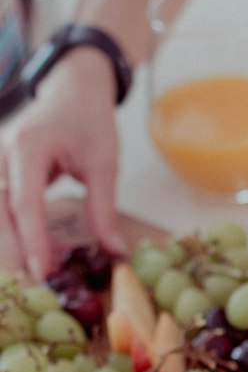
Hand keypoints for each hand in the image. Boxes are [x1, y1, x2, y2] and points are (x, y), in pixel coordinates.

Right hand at [0, 51, 124, 278]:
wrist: (72, 90)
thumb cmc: (89, 120)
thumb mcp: (104, 163)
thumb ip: (104, 209)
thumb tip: (113, 252)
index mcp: (30, 146)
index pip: (25, 202)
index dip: (33, 240)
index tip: (43, 270)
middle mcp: (3, 152)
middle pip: (0, 210)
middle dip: (16, 248)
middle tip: (37, 281)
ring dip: (12, 241)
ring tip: (35, 270)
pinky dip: (13, 229)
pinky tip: (31, 250)